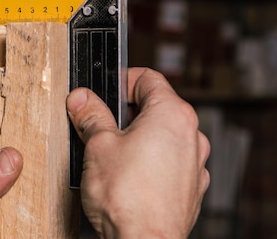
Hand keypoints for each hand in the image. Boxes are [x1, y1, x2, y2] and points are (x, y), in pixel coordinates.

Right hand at [67, 67, 209, 238]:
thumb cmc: (128, 198)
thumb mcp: (98, 145)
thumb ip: (91, 116)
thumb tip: (82, 99)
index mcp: (173, 115)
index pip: (148, 78)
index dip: (120, 80)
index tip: (102, 92)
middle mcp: (191, 136)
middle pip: (155, 107)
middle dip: (125, 112)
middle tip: (98, 124)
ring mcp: (195, 164)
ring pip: (162, 137)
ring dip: (138, 138)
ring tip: (110, 154)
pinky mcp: (191, 189)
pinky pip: (169, 163)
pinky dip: (150, 162)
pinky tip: (128, 176)